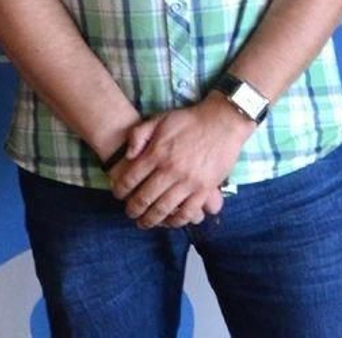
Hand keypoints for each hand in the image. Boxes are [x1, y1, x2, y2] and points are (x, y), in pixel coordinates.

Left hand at [109, 98, 248, 229]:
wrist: (222, 121)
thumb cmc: (190, 120)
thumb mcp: (160, 119)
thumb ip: (139, 134)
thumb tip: (128, 155)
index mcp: (157, 153)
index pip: (130, 178)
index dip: (120, 190)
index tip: (118, 195)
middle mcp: (170, 170)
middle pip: (144, 198)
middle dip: (133, 209)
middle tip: (130, 213)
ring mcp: (188, 181)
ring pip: (163, 209)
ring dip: (150, 220)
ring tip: (144, 223)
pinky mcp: (204, 189)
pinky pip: (187, 212)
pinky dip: (176, 221)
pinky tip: (170, 222)